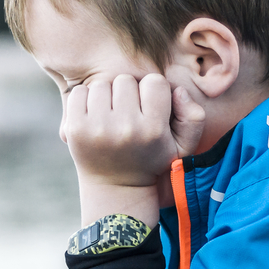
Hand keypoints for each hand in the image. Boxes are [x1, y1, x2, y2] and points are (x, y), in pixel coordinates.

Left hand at [62, 73, 205, 188]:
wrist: (116, 188)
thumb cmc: (151, 160)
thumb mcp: (183, 147)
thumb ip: (193, 117)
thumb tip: (177, 90)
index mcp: (152, 130)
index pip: (155, 82)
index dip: (153, 92)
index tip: (149, 109)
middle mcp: (125, 128)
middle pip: (126, 80)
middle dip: (128, 93)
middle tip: (128, 113)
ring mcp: (96, 128)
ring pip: (101, 84)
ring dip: (106, 95)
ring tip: (111, 115)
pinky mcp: (74, 129)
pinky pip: (79, 92)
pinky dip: (85, 100)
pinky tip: (94, 117)